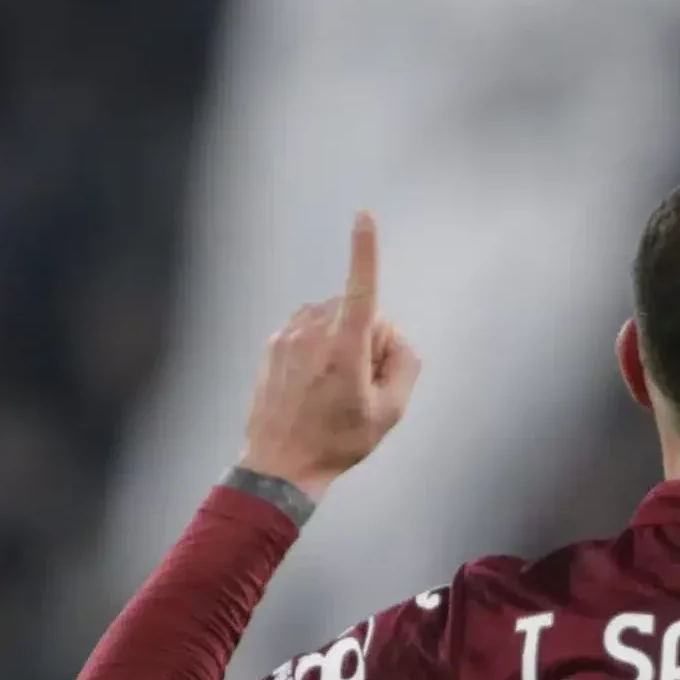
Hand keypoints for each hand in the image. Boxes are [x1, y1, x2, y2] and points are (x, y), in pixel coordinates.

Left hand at [240, 212, 420, 502]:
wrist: (281, 463)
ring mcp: (289, 335)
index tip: (364, 215)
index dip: (365, 251)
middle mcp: (313, 332)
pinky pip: (309, 329)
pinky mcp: (274, 343)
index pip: (362, 289)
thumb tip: (396, 339)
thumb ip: (405, 365)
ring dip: (344, 340)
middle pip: (359, 311)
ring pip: (333, 318)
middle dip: (370, 336)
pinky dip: (321, 346)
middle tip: (365, 384)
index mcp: (345, 347)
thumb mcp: (391, 413)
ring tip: (337, 386)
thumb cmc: (339, 440)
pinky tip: (317, 384)